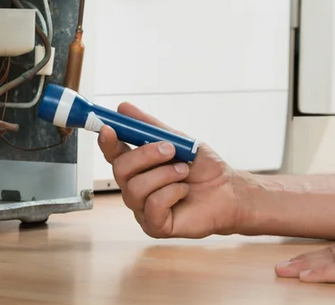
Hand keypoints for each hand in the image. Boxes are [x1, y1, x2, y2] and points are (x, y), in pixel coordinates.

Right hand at [97, 103, 247, 239]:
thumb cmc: (202, 168)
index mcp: (138, 167)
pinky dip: (173, 192)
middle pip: (120, 170)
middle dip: (145, 155)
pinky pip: (153, 206)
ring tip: (184, 171)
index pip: (113, 154)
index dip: (107, 141)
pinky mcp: (155, 226)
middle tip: (170, 149)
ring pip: (136, 188)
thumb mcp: (178, 140)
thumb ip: (149, 126)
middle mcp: (135, 188)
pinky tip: (184, 191)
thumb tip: (123, 108)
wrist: (227, 190)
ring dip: (165, 174)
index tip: (109, 128)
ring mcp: (143, 209)